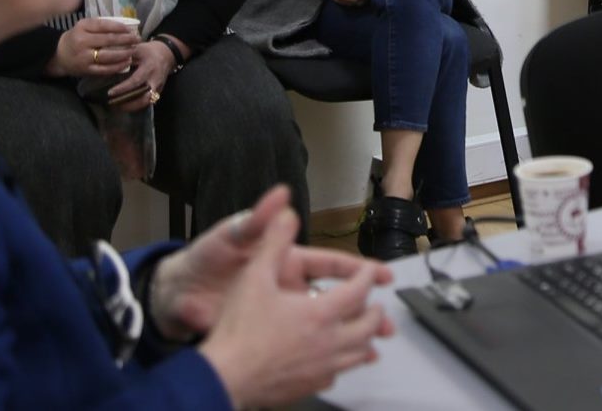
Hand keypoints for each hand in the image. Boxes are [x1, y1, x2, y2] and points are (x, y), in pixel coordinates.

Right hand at [49, 16, 141, 79]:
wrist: (59, 55)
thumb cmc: (76, 37)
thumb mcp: (84, 26)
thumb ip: (101, 25)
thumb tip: (125, 26)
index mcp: (82, 27)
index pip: (105, 25)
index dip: (120, 27)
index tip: (131, 29)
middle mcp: (82, 42)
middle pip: (109, 40)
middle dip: (126, 40)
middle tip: (137, 39)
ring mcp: (84, 57)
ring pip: (109, 56)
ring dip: (124, 54)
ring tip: (133, 50)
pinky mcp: (86, 70)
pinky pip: (105, 69)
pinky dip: (117, 66)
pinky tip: (126, 63)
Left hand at [103, 39, 174, 112]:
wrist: (167, 54)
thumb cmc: (150, 51)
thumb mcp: (138, 49)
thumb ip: (124, 57)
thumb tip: (108, 64)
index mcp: (149, 68)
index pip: (135, 81)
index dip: (123, 88)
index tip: (110, 93)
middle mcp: (155, 80)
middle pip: (144, 98)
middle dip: (129, 104)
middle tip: (113, 105)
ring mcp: (158, 87)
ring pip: (147, 102)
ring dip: (133, 107)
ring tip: (118, 107)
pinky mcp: (158, 92)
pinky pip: (148, 102)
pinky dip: (137, 105)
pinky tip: (127, 105)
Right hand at [195, 195, 394, 406]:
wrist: (225, 377)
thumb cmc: (239, 329)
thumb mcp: (255, 276)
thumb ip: (273, 243)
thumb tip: (286, 214)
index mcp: (322, 312)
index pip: (359, 290)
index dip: (368, 276)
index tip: (372, 270)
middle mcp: (330, 342)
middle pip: (367, 326)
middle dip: (375, 312)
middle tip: (376, 304)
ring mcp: (322, 368)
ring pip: (357, 354)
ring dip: (366, 340)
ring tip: (368, 335)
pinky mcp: (309, 386)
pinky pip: (336, 375)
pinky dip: (342, 364)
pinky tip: (336, 362)